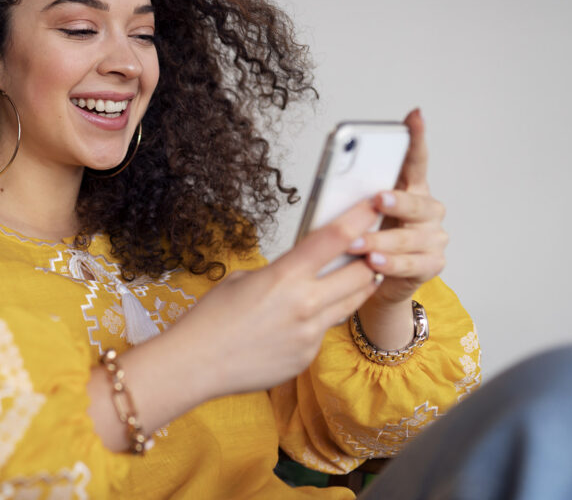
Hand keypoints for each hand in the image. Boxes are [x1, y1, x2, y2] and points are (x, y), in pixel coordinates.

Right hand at [169, 200, 381, 398]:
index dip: (360, 217)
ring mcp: (310, 333)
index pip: (334, 238)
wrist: (197, 364)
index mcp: (285, 276)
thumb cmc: (212, 319)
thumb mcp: (243, 279)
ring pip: (351, 303)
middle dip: (371, 258)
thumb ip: (280, 272)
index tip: (374, 206)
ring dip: (358, 287)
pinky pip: (326, 331)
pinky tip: (304, 319)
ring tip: (360, 276)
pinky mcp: (308, 356)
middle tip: (374, 248)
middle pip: (359, 273)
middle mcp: (304, 304)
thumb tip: (300, 270)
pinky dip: (322, 320)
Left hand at [350, 108, 447, 306]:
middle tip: (376, 199)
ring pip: (409, 237)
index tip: (414, 116)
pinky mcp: (432, 265)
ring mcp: (433, 238)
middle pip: (417, 202)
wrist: (375, 282)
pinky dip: (390, 264)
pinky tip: (374, 263)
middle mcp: (428, 211)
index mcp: (411, 189)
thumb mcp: (358, 215)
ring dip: (380, 241)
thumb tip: (334, 181)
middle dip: (396, 201)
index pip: (415, 160)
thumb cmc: (365, 239)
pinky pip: (411, 264)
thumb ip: (355, 197)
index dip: (416, 138)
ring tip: (357, 244)